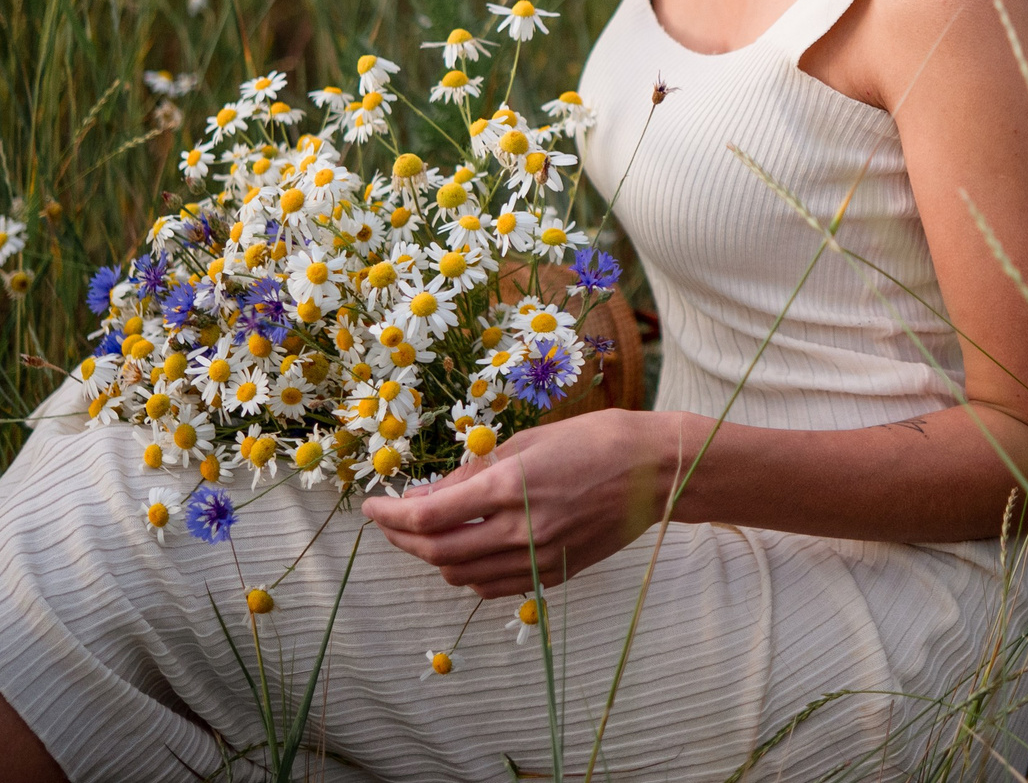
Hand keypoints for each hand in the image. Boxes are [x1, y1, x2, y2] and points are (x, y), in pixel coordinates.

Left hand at [361, 410, 685, 595]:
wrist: (656, 472)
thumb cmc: (596, 439)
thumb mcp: (528, 441)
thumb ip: (474, 473)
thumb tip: (428, 494)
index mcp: (511, 487)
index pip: (429, 517)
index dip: (389, 516)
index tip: (370, 506)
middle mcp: (521, 530)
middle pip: (437, 553)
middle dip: (402, 540)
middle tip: (388, 522)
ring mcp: (539, 559)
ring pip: (462, 576)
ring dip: (434, 559)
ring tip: (426, 535)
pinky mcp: (554, 575)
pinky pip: (495, 587)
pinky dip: (469, 573)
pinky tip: (467, 552)